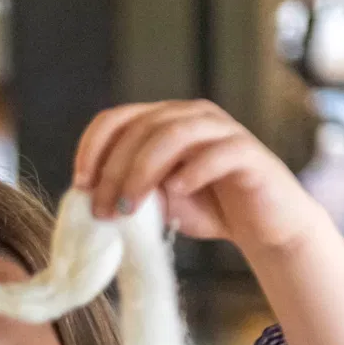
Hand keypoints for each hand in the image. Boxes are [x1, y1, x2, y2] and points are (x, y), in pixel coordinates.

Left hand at [73, 100, 322, 254]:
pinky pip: (216, 153)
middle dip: (113, 171)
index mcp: (164, 121)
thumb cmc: (207, 209)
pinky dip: (192, 171)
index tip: (80, 185)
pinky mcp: (247, 153)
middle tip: (103, 210)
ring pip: (173, 135)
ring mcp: (221, 131)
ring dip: (143, 172)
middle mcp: (191, 116)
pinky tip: (177, 193)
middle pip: (140, 128)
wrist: (263, 228)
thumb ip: (129, 187)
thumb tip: (90, 194)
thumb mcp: (157, 199)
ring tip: (130, 208)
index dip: (92, 148)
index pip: (116, 118)